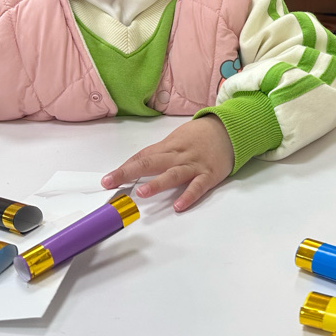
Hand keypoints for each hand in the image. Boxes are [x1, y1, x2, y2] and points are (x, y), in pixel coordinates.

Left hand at [101, 116, 234, 212]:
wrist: (229, 129)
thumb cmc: (198, 136)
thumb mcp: (176, 139)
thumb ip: (159, 154)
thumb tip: (136, 167)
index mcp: (168, 147)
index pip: (142, 157)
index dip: (124, 168)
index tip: (107, 180)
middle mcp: (178, 155)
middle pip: (151, 163)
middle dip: (129, 173)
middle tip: (111, 182)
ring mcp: (194, 165)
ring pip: (173, 174)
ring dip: (157, 183)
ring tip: (141, 192)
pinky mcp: (209, 174)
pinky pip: (198, 186)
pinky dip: (188, 195)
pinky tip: (179, 206)